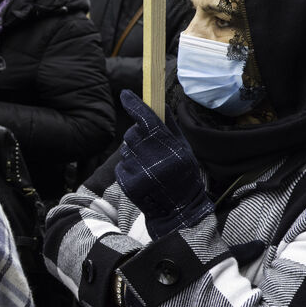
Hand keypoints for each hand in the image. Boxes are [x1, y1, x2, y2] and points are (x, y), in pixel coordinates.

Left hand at [114, 90, 212, 238]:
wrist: (178, 212)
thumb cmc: (183, 176)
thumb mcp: (184, 150)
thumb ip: (170, 127)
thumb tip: (158, 103)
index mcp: (172, 150)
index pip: (149, 122)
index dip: (135, 106)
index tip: (125, 94)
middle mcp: (155, 160)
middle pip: (133, 134)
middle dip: (138, 136)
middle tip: (150, 147)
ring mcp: (140, 173)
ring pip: (126, 150)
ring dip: (134, 154)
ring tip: (150, 167)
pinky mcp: (128, 184)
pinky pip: (121, 166)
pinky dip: (129, 168)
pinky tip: (143, 178)